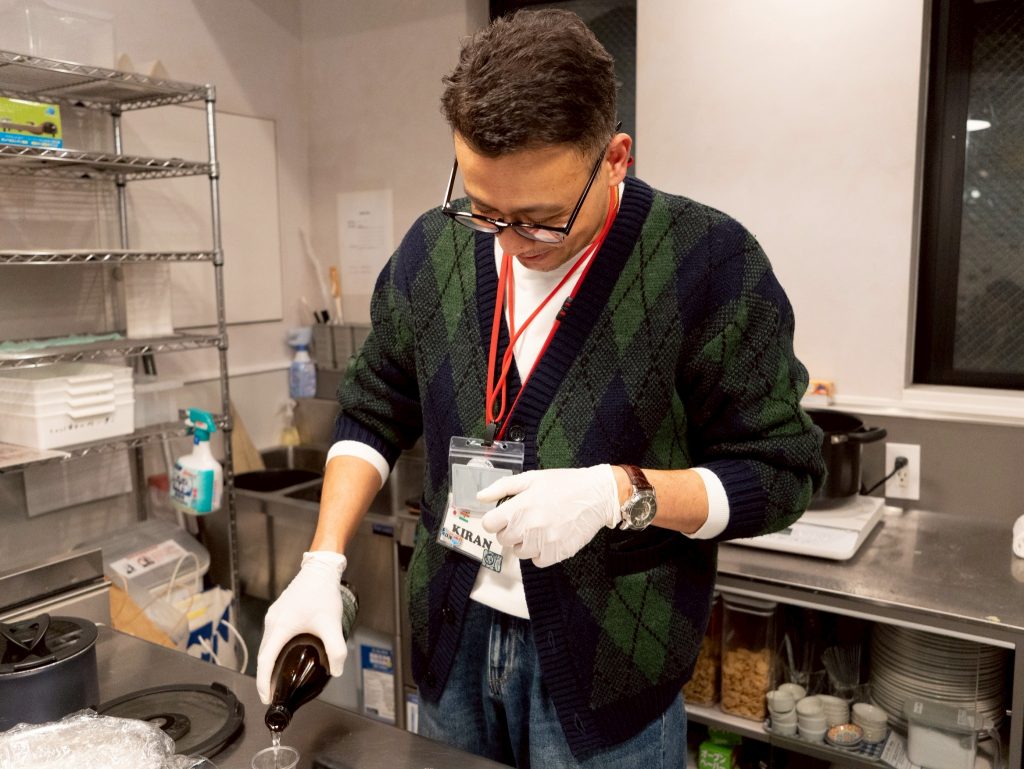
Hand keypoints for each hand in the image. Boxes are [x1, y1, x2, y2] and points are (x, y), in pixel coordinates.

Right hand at [255, 551, 347, 703]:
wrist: (320, 570)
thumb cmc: (322, 594)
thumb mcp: (331, 624)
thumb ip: (335, 649)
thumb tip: (336, 670)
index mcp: (280, 627)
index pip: (265, 661)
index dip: (264, 683)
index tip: (266, 698)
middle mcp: (272, 622)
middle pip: (264, 655)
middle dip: (266, 677)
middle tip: (273, 694)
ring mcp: (274, 616)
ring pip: (267, 645)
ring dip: (270, 663)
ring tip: (279, 679)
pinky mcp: (279, 612)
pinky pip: (272, 636)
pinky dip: (274, 650)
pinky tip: (286, 655)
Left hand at [478, 465, 621, 567]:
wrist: (596, 495)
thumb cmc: (564, 484)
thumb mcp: (531, 478)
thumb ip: (502, 487)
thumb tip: (480, 497)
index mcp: (520, 507)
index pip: (490, 525)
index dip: (495, 520)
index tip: (504, 516)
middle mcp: (529, 527)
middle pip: (504, 540)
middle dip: (510, 530)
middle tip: (525, 519)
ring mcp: (543, 542)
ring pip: (520, 552)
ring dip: (525, 543)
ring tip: (539, 528)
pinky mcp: (557, 553)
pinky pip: (538, 561)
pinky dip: (540, 553)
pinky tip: (548, 538)